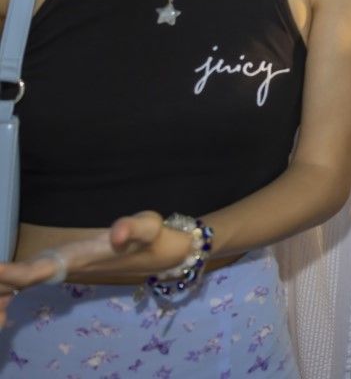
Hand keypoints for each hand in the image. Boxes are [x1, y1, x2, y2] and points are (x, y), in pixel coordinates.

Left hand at [0, 212, 189, 317]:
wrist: (171, 254)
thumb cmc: (158, 239)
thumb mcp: (151, 227)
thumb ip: (133, 227)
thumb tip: (116, 234)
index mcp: (81, 259)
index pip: (37, 271)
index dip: (11, 275)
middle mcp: (69, 267)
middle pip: (21, 281)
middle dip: (0, 286)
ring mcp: (68, 267)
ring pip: (23, 282)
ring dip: (3, 286)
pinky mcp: (71, 263)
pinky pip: (31, 277)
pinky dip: (12, 282)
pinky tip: (3, 284)